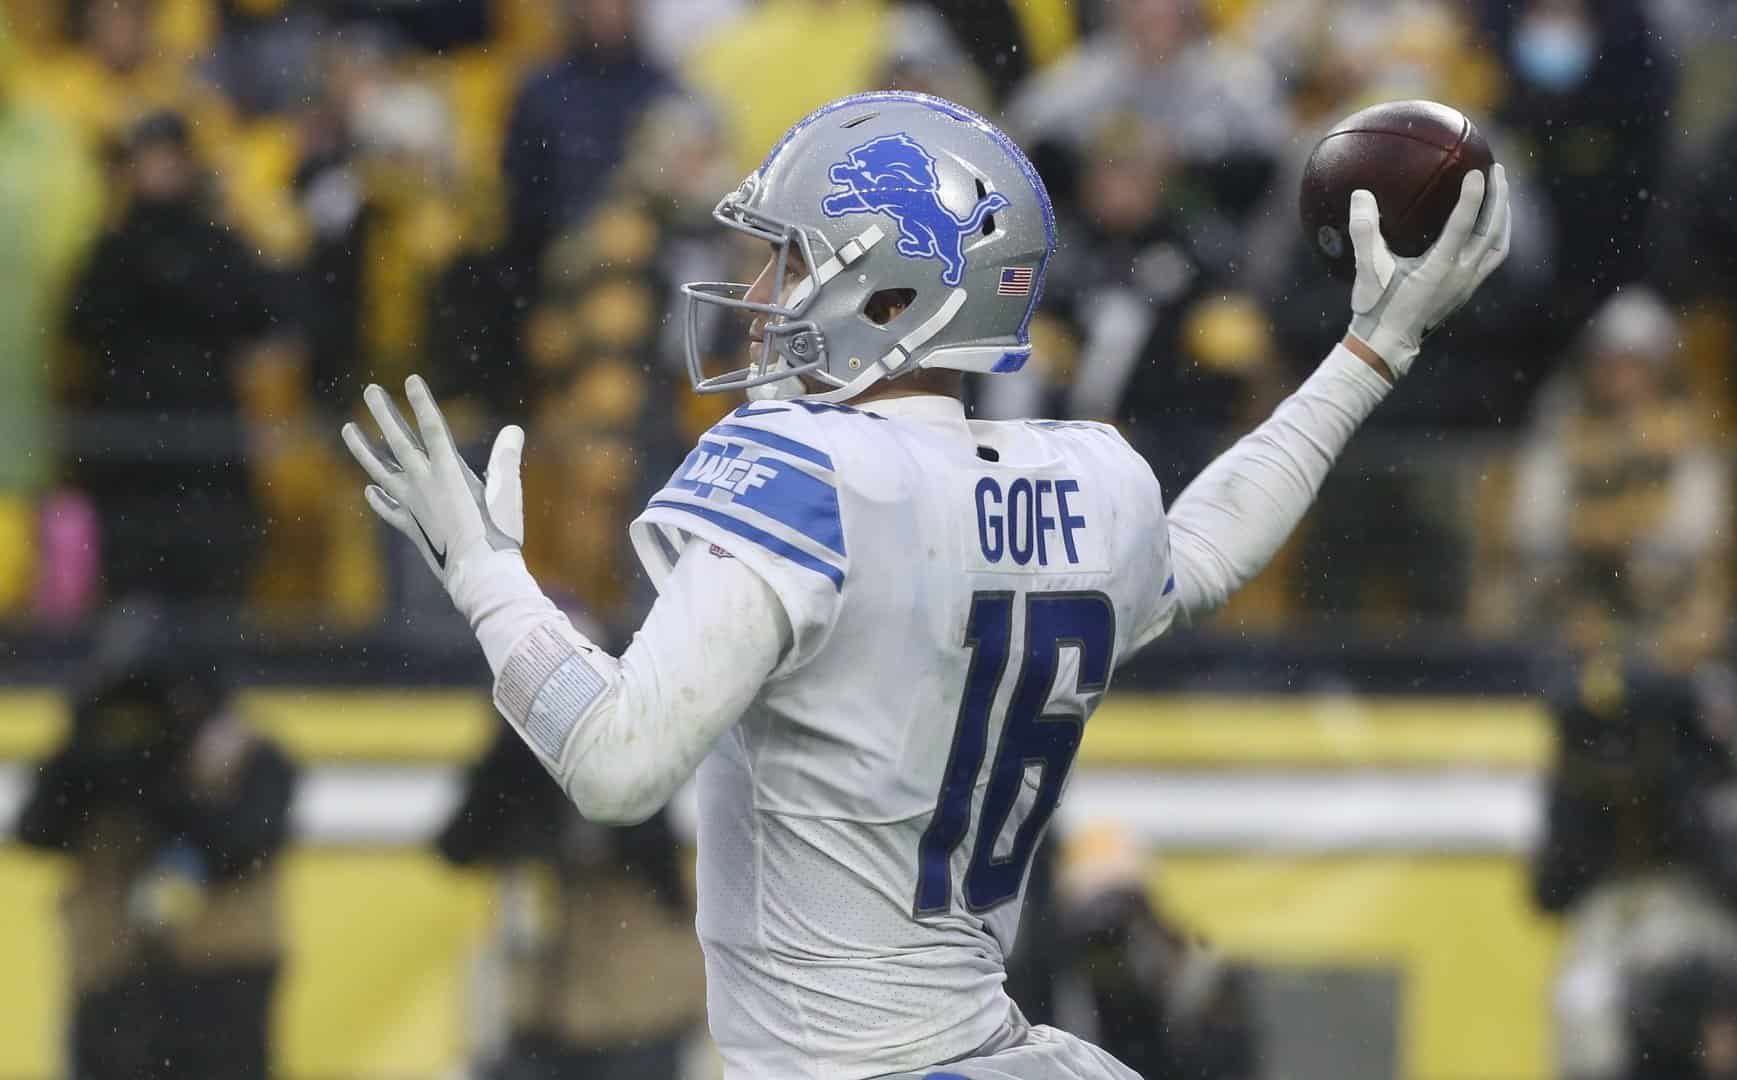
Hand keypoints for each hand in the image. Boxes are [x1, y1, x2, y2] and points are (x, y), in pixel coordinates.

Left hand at [341, 375, 524, 591]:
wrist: (479, 576)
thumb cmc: (499, 535)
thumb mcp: (508, 492)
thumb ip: (506, 458)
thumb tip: (513, 430)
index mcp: (449, 471)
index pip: (432, 427)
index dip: (421, 402)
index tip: (410, 380)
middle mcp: (424, 484)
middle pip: (399, 442)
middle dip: (384, 414)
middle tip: (370, 391)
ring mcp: (413, 506)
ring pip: (380, 471)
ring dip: (363, 449)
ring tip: (348, 429)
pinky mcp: (411, 527)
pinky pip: (388, 508)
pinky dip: (378, 498)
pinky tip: (369, 490)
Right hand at [1346, 163, 1510, 377]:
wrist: (1387, 345)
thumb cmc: (1375, 307)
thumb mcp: (1366, 270)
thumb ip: (1364, 231)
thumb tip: (1360, 194)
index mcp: (1438, 269)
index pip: (1463, 226)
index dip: (1473, 198)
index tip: (1478, 171)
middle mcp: (1460, 275)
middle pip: (1491, 230)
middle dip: (1499, 198)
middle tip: (1498, 170)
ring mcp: (1467, 284)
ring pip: (1498, 244)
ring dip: (1503, 217)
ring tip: (1501, 192)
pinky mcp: (1467, 289)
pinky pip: (1493, 257)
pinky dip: (1496, 235)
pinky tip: (1489, 224)